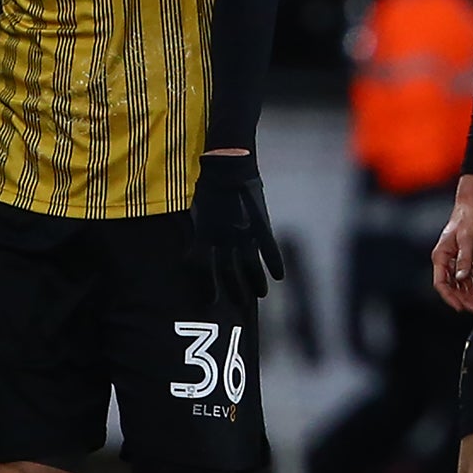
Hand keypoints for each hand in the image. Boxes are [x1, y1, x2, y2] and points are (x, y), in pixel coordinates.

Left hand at [190, 151, 285, 304]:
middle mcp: (225, 238)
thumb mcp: (197, 213)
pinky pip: (269, 248)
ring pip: (251, 264)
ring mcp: (244, 232)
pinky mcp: (261, 224)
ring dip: (256, 282)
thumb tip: (193, 252)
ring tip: (260, 295)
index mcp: (206, 235)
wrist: (228, 167)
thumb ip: (199, 234)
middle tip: (239, 304)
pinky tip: (279, 276)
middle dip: (234, 290)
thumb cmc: (208, 188)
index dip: (209, 287)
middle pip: (229, 271)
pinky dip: (274, 263)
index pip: (206, 269)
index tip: (212, 301)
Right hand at [431, 175, 472, 313]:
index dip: (449, 296)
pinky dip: (472, 289)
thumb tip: (461, 277)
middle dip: (460, 299)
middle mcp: (446, 262)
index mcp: (441, 257)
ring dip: (467, 297)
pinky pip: (467, 280)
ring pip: (459, 285)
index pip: (440, 283)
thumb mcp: (467, 239)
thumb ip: (464, 259)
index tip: (459, 307)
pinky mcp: (466, 261)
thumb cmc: (468, 220)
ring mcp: (456, 262)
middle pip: (450, 287)